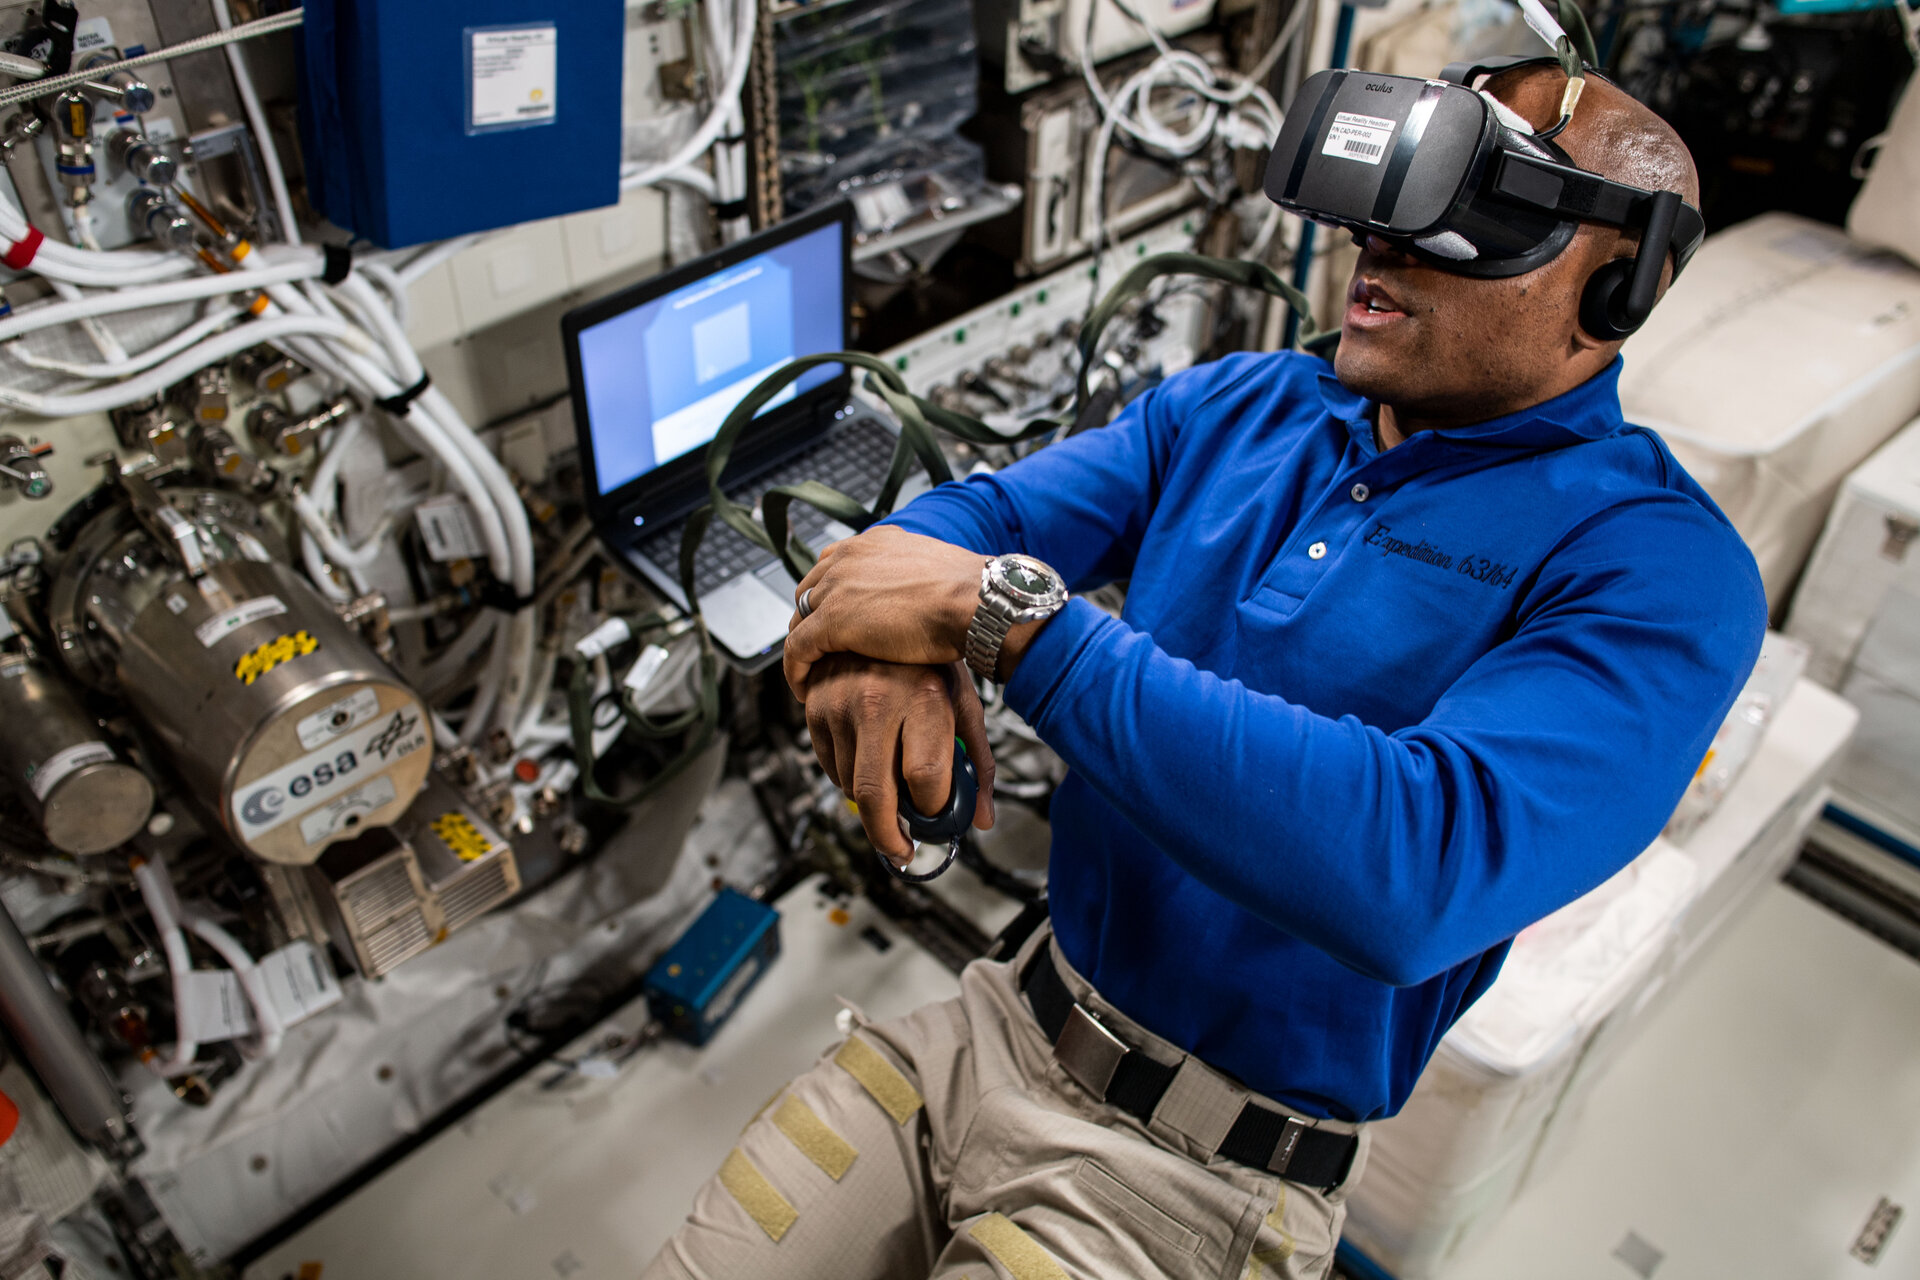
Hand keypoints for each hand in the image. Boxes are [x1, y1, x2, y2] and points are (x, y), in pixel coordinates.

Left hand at [785, 526, 983, 698]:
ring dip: (803, 647)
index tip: (836, 620)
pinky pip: (797, 649)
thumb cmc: (967, 594)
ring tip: (811, 672)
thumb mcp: (934, 573)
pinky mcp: (831, 621)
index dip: (831, 596)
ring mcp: (836, 587)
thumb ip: (913, 580)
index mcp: (872, 542)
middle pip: (809, 590)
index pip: (833, 566)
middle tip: (820, 650)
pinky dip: (795, 671)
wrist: (974, 602)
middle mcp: (848, 557)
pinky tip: (803, 689)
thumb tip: (920, 598)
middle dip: (812, 620)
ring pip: (799, 620)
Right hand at [802, 655, 995, 864]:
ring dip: (871, 804)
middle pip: (877, 795)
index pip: (926, 777)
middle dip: (889, 836)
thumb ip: (977, 762)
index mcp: (925, 698)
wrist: (886, 612)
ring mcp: (841, 704)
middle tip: (902, 848)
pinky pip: (829, 767)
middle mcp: (879, 701)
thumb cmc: (932, 662)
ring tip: (893, 792)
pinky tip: (868, 763)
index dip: (933, 808)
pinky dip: (848, 779)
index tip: (938, 818)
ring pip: (850, 786)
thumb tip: (981, 818)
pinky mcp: (816, 708)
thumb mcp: (963, 703)